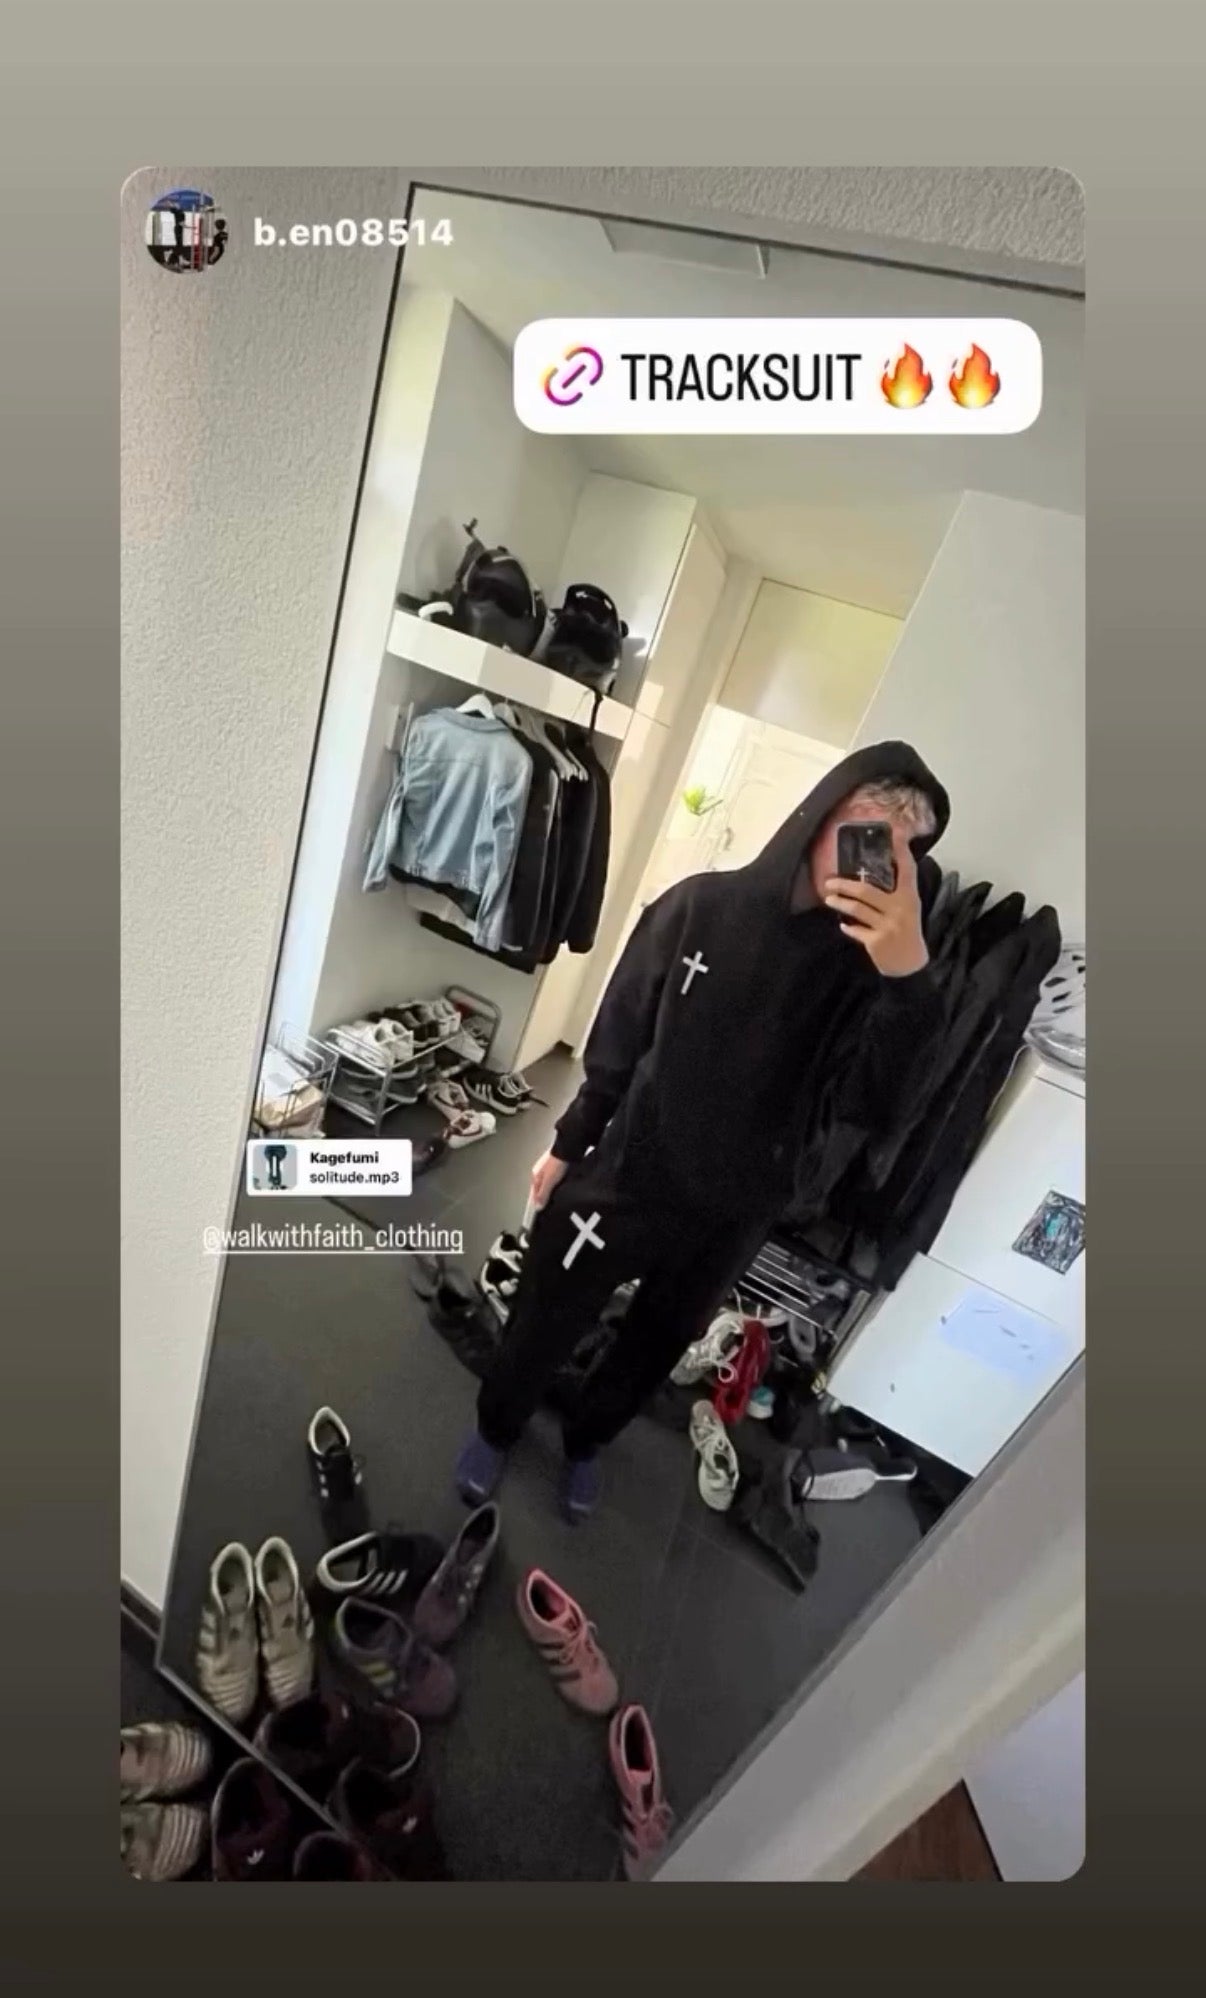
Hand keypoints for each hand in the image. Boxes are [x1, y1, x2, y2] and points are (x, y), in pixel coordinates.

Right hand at [530, 1150, 568, 1210]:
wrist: (568, 1149)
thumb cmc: (557, 1162)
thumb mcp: (549, 1181)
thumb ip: (543, 1194)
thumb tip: (538, 1206)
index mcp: (535, 1176)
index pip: (533, 1194)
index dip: (537, 1203)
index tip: (540, 1211)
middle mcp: (540, 1172)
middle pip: (540, 1190)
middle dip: (544, 1198)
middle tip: (547, 1207)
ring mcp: (548, 1170)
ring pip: (547, 1185)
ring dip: (551, 1191)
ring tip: (555, 1198)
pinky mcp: (557, 1167)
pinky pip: (555, 1180)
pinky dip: (557, 1185)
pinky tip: (562, 1187)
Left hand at [825, 832, 928, 977]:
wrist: (910, 963)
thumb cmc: (906, 930)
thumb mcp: (908, 907)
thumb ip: (896, 890)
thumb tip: (877, 867)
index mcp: (909, 897)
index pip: (906, 869)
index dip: (900, 851)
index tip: (895, 834)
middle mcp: (899, 909)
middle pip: (866, 891)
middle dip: (844, 885)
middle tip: (829, 881)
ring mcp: (887, 926)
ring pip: (856, 909)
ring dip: (839, 903)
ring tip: (829, 899)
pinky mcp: (876, 941)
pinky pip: (855, 930)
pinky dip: (847, 927)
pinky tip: (843, 924)